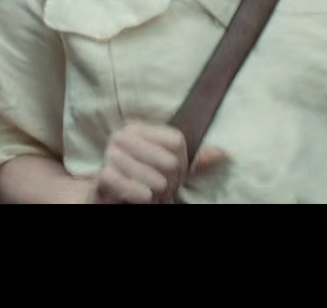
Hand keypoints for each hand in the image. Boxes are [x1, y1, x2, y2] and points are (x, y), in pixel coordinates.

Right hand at [88, 122, 226, 203]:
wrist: (112, 198)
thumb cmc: (143, 180)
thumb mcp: (168, 168)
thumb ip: (193, 160)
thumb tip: (223, 153)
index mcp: (140, 128)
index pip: (177, 142)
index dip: (182, 164)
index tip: (173, 174)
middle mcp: (123, 136)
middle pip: (167, 160)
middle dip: (169, 181)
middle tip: (161, 188)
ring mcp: (110, 155)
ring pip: (150, 174)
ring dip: (155, 191)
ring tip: (151, 194)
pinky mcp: (102, 175)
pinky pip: (125, 182)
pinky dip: (138, 193)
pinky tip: (143, 198)